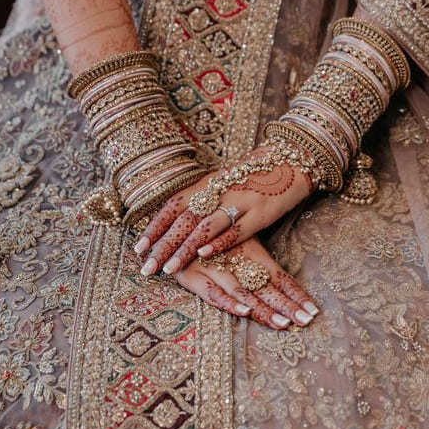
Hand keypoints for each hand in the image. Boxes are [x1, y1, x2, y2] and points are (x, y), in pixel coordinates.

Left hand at [134, 146, 311, 274]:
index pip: (173, 206)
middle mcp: (218, 192)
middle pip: (183, 220)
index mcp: (206, 183)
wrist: (290, 160)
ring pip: (204, 227)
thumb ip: (203, 199)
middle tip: (146, 267)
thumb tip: (178, 219)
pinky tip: (204, 254)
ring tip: (168, 268)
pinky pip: (235, 229)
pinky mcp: (259, 213)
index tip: (138, 247)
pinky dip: (218, 241)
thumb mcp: (223, 182)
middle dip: (163, 245)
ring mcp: (238, 201)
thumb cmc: (253, 175)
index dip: (155, 226)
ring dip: (184, 249)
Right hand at [168, 237, 318, 328]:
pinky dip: (229, 302)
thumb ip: (253, 262)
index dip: (295, 295)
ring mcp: (215, 269)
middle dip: (287, 306)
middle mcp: (235, 261)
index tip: (314, 311)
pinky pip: (214, 292)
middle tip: (306, 321)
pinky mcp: (193, 276)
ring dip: (264, 309)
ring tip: (284, 323)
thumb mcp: (234, 242)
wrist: (169, 219)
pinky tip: (243, 310)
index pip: (278, 277)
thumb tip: (279, 285)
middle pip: (267, 288)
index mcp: (249, 253)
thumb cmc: (207, 232)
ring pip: (245, 292)